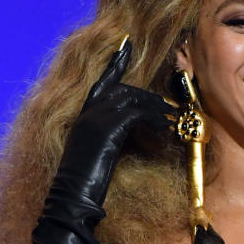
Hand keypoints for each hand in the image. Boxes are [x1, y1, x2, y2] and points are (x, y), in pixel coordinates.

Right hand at [50, 38, 173, 209]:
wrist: (72, 198)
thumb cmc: (85, 185)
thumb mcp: (98, 155)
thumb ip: (111, 138)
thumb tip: (134, 131)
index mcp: (83, 116)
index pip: (101, 81)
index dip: (115, 63)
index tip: (126, 44)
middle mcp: (87, 112)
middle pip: (124, 90)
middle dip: (150, 98)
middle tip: (170, 109)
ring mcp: (95, 118)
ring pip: (133, 99)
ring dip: (156, 110)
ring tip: (172, 121)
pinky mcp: (106, 129)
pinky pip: (138, 115)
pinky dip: (154, 122)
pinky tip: (165, 132)